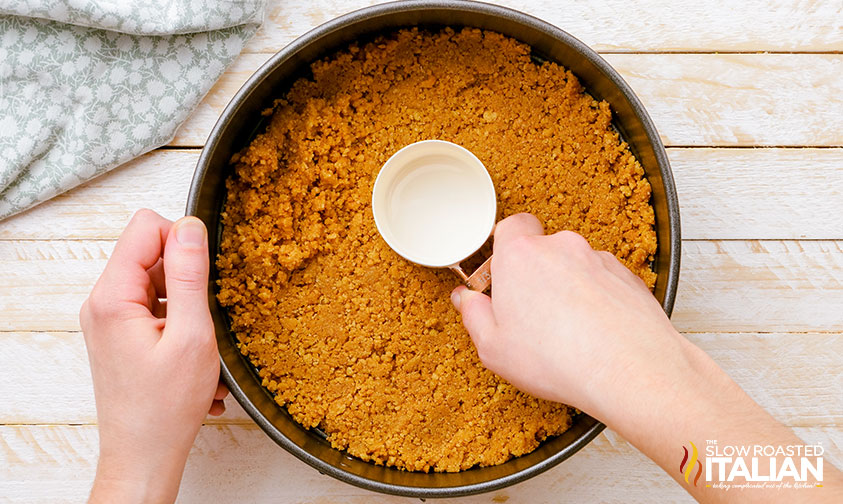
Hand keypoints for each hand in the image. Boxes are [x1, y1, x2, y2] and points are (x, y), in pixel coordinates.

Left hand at [80, 209, 227, 503]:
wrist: (144, 455)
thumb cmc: (164, 408)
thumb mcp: (191, 336)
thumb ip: (190, 276)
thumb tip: (190, 227)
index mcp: (113, 297)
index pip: (146, 227)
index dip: (182, 239)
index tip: (205, 270)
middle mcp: (103, 303)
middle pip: (151, 253)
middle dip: (187, 275)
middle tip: (205, 312)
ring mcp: (111, 320)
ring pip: (157, 281)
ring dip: (187, 302)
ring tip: (200, 339)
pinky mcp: (121, 335)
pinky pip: (155, 306)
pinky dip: (180, 321)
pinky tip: (193, 352)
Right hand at [450, 212, 683, 415]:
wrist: (629, 369)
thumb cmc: (559, 358)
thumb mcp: (494, 347)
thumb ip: (474, 315)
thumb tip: (468, 301)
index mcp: (520, 255)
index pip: (509, 227)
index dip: (502, 248)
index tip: (499, 276)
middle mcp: (561, 247)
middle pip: (541, 250)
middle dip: (535, 276)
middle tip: (530, 314)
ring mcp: (597, 259)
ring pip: (574, 267)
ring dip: (568, 288)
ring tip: (567, 331)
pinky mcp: (626, 276)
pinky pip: (602, 282)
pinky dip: (597, 299)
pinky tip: (594, 332)